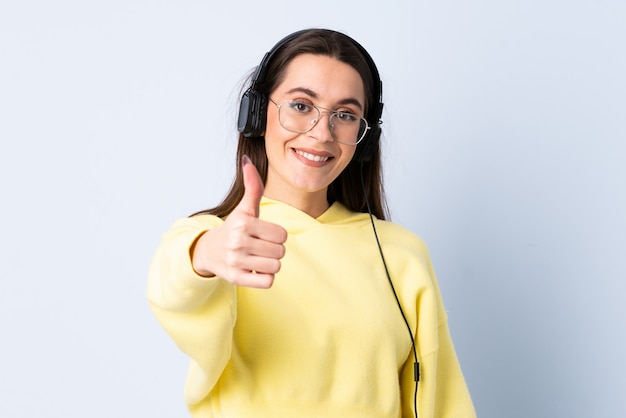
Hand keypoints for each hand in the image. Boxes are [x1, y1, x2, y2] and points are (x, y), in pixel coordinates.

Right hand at [192, 155, 286, 287]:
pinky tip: (254, 270)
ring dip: (270, 264)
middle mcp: (238, 242)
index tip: (264, 235)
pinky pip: (267, 282)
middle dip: (274, 250)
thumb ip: (252, 186)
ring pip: (275, 267)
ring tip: (257, 258)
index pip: (282, 235)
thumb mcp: (245, 208)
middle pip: (281, 252)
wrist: (209, 251)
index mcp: (243, 223)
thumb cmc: (235, 228)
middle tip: (260, 247)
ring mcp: (235, 261)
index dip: (277, 236)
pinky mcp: (235, 279)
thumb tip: (248, 160)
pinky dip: (265, 278)